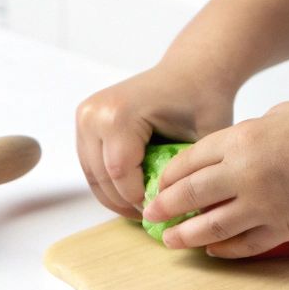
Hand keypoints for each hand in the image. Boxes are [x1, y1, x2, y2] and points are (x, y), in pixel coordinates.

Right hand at [75, 63, 236, 217]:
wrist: (191, 71)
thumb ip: (187, 176)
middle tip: (155, 217)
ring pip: (93, 176)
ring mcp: (85, 116)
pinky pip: (92, 165)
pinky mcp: (84, 121)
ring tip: (145, 208)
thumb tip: (178, 218)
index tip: (163, 212)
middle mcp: (94, 113)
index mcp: (119, 114)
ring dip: (117, 197)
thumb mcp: (204, 141)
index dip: (140, 201)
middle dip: (128, 203)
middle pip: (102, 178)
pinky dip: (110, 183)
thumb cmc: (202, 100)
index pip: (120, 174)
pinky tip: (134, 192)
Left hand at [143, 101, 288, 257]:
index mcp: (241, 139)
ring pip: (210, 228)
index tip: (156, 186)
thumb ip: (247, 135)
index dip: (166, 177)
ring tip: (172, 241)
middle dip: (164, 208)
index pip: (187, 162)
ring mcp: (262, 205)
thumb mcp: (279, 116)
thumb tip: (228, 153)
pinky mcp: (282, 228)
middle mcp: (244, 174)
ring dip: (186, 236)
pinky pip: (244, 244)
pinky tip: (213, 250)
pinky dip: (224, 249)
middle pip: (189, 196)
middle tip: (151, 215)